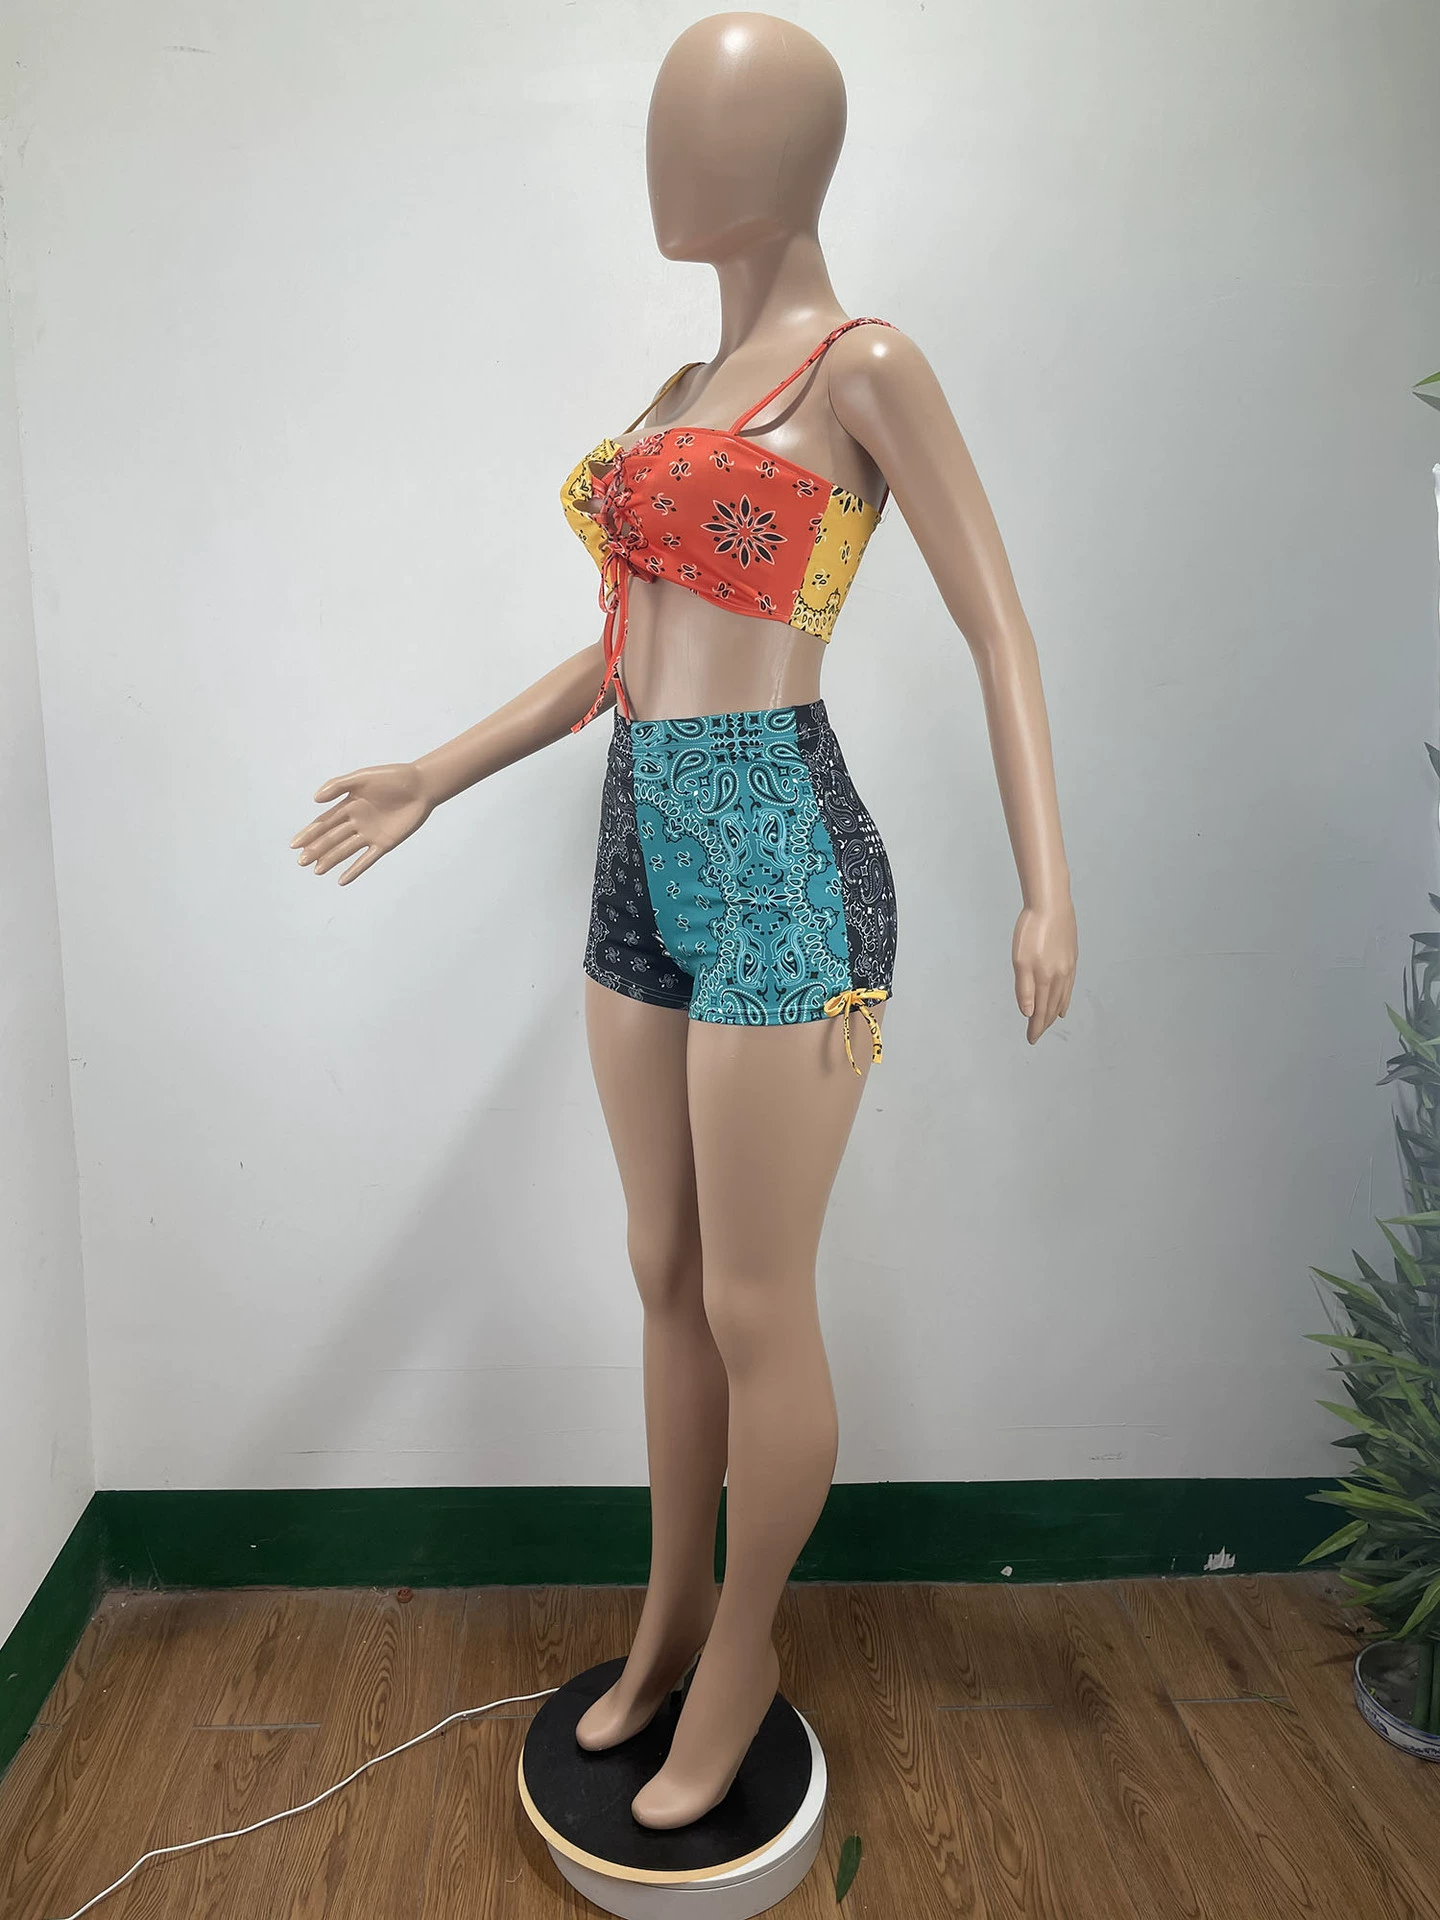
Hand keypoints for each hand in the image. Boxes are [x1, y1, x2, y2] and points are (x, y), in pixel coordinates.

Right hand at [290, 762, 432, 884]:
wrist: (421, 786)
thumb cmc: (393, 777)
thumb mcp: (362, 778)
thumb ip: (338, 786)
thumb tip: (315, 799)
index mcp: (349, 805)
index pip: (323, 822)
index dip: (308, 833)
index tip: (294, 844)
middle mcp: (356, 821)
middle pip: (331, 838)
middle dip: (316, 850)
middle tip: (301, 862)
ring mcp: (370, 834)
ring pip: (345, 850)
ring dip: (330, 860)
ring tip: (316, 871)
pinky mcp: (385, 843)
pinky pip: (367, 859)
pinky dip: (355, 870)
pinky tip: (341, 880)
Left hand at [1013, 896, 1076, 1043]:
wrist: (1051, 905)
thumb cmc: (1030, 930)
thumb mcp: (1020, 960)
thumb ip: (1024, 989)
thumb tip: (1028, 1013)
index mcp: (1045, 979)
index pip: (1040, 1011)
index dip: (1035, 1027)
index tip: (1031, 1039)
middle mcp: (1060, 977)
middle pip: (1052, 1007)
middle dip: (1044, 1023)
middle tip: (1036, 1034)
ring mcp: (1068, 968)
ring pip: (1061, 998)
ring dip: (1054, 1013)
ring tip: (1049, 1023)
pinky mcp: (1072, 959)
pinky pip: (1069, 988)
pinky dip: (1065, 1000)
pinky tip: (1063, 1004)